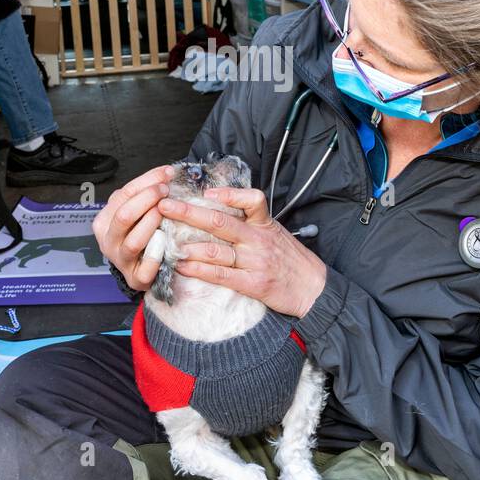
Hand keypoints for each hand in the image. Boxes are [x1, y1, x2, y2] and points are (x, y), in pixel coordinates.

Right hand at [91, 164, 174, 291]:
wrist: (138, 267)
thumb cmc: (138, 233)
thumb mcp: (135, 210)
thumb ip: (145, 192)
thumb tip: (167, 173)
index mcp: (104, 221)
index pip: (123, 195)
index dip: (147, 181)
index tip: (167, 173)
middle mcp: (108, 241)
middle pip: (124, 216)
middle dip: (147, 199)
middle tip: (165, 190)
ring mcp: (121, 261)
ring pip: (134, 241)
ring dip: (152, 224)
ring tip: (165, 213)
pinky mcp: (135, 279)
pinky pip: (146, 268)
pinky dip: (157, 256)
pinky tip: (167, 243)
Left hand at [158, 187, 326, 317]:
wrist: (315, 289)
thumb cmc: (293, 260)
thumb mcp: (278, 233)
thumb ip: (254, 223)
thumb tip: (224, 209)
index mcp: (265, 224)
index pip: (252, 199)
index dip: (228, 193)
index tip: (207, 191)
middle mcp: (258, 240)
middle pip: (220, 222)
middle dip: (188, 212)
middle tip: (165, 205)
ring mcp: (254, 262)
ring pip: (215, 249)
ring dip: (187, 245)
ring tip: (168, 240)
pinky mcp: (252, 283)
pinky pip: (220, 275)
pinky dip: (198, 270)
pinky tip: (181, 266)